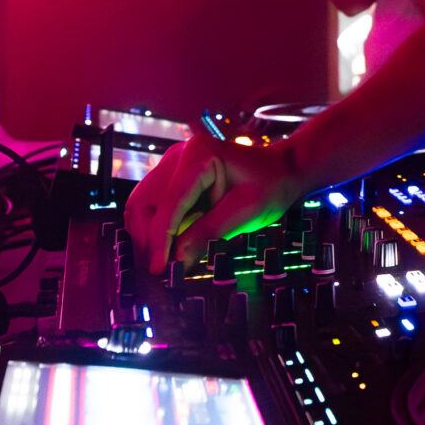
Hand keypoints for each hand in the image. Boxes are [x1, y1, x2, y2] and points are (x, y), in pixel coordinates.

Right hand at [126, 132, 303, 269]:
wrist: (281, 169)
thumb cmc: (270, 186)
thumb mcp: (245, 213)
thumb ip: (208, 234)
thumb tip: (177, 261)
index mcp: (199, 155)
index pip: (169, 204)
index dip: (160, 240)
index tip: (158, 269)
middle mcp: (179, 155)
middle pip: (144, 201)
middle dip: (147, 238)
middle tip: (158, 269)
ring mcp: (173, 163)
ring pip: (143, 203)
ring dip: (147, 234)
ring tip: (160, 261)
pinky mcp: (173, 175)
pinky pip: (154, 204)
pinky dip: (156, 226)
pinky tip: (167, 247)